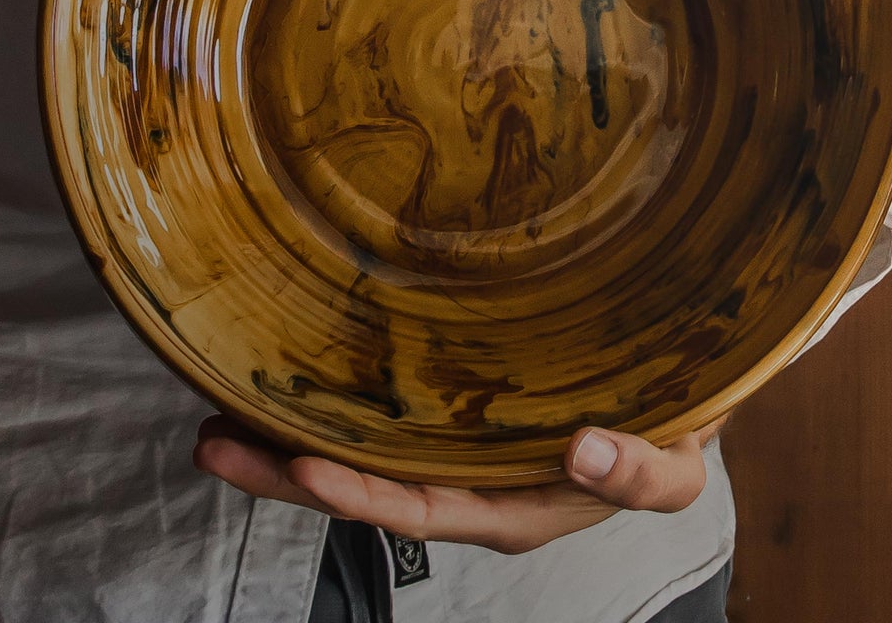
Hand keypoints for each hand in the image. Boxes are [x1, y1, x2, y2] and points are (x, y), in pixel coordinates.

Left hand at [192, 414, 720, 554]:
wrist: (677, 403)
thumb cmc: (675, 435)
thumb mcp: (679, 466)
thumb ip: (643, 473)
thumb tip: (588, 452)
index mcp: (512, 509)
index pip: (420, 510)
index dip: (359, 495)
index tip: (303, 467)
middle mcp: (467, 488)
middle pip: (364, 491)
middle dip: (284, 474)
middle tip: (212, 445)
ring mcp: (450, 453)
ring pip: (357, 456)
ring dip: (284, 443)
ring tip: (215, 420)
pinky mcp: (444, 415)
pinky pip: (375, 419)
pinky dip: (323, 406)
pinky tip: (274, 381)